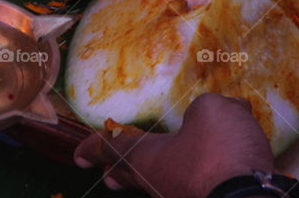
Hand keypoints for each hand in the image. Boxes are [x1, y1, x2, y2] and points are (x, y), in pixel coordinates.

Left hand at [74, 94, 273, 197]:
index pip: (113, 149)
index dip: (96, 147)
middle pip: (132, 176)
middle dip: (119, 172)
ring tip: (152, 170)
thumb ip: (205, 109)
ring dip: (151, 177)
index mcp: (148, 159)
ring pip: (160, 184)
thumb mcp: (211, 111)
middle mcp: (160, 182)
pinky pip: (189, 186)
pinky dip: (186, 177)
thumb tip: (214, 113)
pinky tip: (202, 168)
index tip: (78, 153)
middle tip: (106, 174)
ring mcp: (184, 195)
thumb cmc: (219, 152)